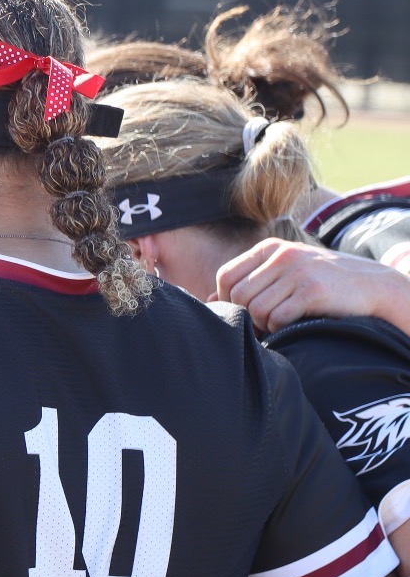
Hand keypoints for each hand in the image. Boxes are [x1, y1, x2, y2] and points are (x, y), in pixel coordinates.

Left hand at [216, 239, 409, 332]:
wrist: (372, 285)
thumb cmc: (321, 282)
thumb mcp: (285, 271)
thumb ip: (250, 281)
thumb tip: (206, 300)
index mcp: (270, 248)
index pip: (226, 276)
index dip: (225, 299)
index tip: (241, 312)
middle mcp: (282, 256)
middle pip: (237, 295)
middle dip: (246, 315)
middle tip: (263, 322)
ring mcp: (298, 272)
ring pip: (255, 309)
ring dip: (264, 324)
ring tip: (279, 322)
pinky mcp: (312, 291)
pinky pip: (277, 318)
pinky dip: (280, 328)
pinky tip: (292, 325)